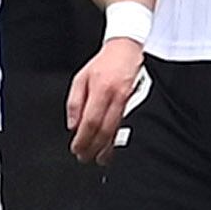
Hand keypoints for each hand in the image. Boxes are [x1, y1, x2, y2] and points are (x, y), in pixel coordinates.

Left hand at [66, 40, 145, 162]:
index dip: (82, 139)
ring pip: (118, 131)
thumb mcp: (81, 78)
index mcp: (100, 88)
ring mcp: (129, 102)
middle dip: (93, 148)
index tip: (76, 149)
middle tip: (84, 158)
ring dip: (107, 149)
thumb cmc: (105, 63)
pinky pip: (127, 127)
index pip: (90, 121)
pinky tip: (113, 148)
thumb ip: (74, 102)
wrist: (127, 50)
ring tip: (99, 159)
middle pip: (104, 130)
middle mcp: (116, 96)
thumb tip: (72, 125)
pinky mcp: (138, 105)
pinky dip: (118, 140)